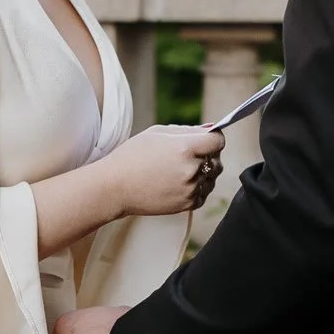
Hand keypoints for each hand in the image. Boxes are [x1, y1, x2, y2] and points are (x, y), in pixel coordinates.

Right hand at [105, 124, 223, 219]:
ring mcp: (190, 189)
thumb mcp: (157, 133)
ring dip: (203, 173)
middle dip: (208, 155)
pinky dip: (197, 188)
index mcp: (185, 148)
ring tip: (179, 170)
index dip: (214, 138)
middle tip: (188, 155)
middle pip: (217, 160)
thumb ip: (188, 130)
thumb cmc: (132, 156)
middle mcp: (191, 169)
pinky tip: (179, 182)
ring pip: (212, 178)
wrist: (114, 187)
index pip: (218, 141)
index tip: (207, 140)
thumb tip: (211, 129)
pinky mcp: (186, 204)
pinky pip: (203, 194)